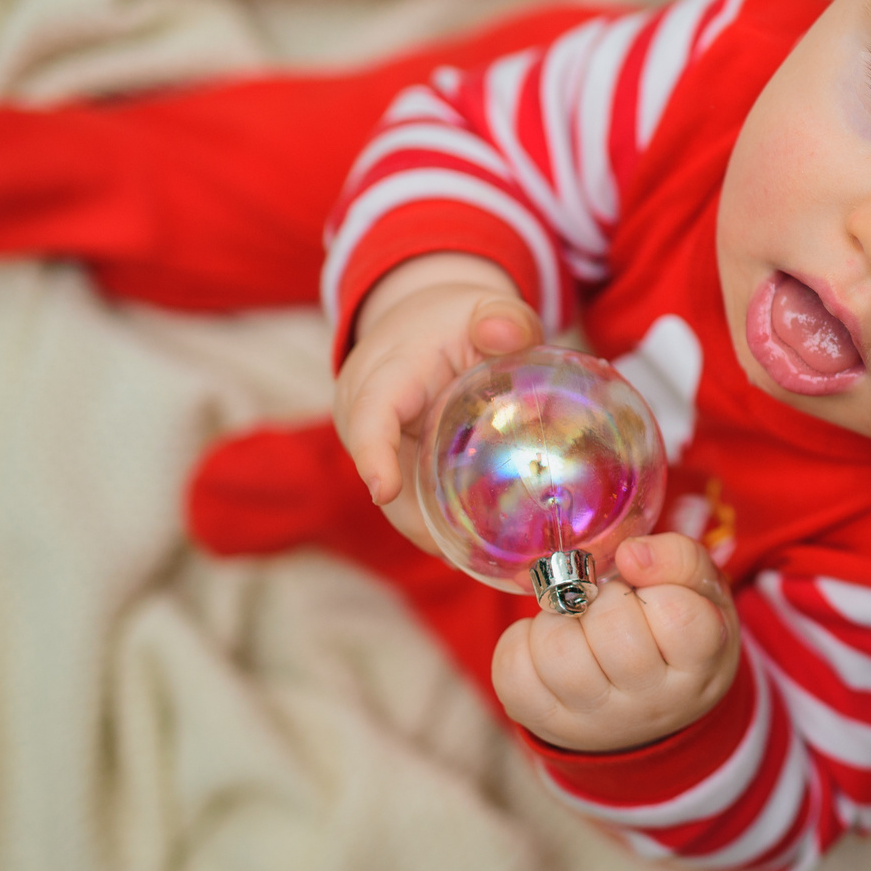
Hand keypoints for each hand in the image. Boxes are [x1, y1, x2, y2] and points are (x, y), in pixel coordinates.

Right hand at [334, 253, 540, 551]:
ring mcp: (373, 445)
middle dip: (416, 520)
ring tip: (482, 563)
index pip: (370, 416)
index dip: (374, 454)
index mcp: (383, 375)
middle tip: (468, 557)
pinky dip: (436, 524)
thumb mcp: (484, 308)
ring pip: (395, 499)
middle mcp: (363, 415)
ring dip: (431, 532)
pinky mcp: (390, 463)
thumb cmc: (454, 321)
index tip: (384, 489)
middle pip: (382, 475)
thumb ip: (502, 316)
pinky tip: (477, 548)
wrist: (421, 325)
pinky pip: (408, 499)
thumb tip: (506, 332)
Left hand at [493, 534, 741, 752]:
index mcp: (699, 668)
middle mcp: (650, 703)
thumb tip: (629, 554)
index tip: (652, 593)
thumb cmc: (678, 639)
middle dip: (604, 598)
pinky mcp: (546, 723)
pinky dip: (521, 641)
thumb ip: (680, 560)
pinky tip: (550, 642)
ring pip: (557, 648)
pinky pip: (512, 670)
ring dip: (559, 618)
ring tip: (578, 622)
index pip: (678, 615)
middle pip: (611, 629)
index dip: (658, 587)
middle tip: (611, 604)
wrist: (653, 709)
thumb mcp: (703, 595)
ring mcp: (595, 720)